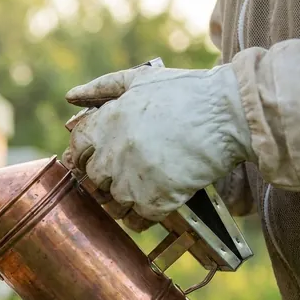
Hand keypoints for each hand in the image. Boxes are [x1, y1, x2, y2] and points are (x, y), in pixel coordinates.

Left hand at [64, 64, 254, 222]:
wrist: (230, 114)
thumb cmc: (187, 93)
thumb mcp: (140, 79)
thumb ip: (101, 87)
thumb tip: (70, 96)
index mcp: (106, 122)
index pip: (76, 149)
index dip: (82, 155)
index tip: (93, 159)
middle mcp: (113, 152)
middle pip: (93, 178)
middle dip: (105, 177)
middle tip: (125, 174)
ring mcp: (133, 179)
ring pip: (113, 202)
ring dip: (124, 198)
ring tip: (143, 187)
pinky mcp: (156, 200)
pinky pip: (137, 219)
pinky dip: (144, 215)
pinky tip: (157, 201)